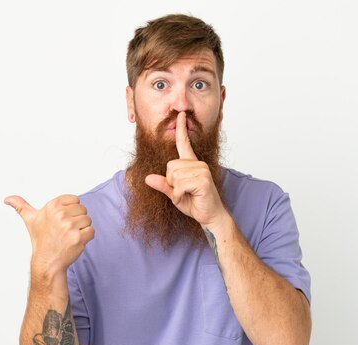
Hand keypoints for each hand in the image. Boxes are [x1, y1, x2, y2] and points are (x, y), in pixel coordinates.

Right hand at [5, 194, 94, 274]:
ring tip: (69, 237)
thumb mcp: (30, 220)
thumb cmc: (41, 239)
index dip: (71, 211)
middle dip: (77, 220)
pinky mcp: (78, 238)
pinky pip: (91, 231)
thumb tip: (7, 199)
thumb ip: (20, 206)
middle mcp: (60, 214)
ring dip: (82, 229)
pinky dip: (87, 238)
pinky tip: (75, 242)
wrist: (46, 262)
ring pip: (88, 221)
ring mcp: (69, 226)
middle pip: (83, 210)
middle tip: (65, 231)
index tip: (61, 221)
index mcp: (52, 206)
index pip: (75, 200)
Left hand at [144, 111, 226, 227]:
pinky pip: (179, 185)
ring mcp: (201, 171)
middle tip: (182, 191)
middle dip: (170, 182)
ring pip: (173, 175)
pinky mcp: (202, 180)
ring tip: (187, 194)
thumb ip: (163, 185)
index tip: (180, 115)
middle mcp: (198, 164)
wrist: (210, 215)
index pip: (184, 143)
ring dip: (175, 190)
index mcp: (191, 164)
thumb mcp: (173, 193)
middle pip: (170, 166)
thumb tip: (147, 178)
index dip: (181, 129)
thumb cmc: (194, 203)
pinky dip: (179, 195)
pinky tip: (188, 197)